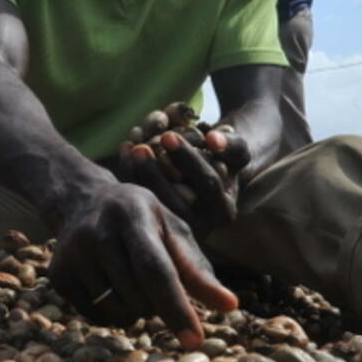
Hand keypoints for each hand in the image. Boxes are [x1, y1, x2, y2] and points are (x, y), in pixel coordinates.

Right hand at [48, 180, 236, 348]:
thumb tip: (230, 306)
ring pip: (118, 313)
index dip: (176, 307)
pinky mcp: (57, 274)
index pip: (156, 270)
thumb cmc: (140, 219)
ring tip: (132, 281)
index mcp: (133, 215)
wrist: (81, 200)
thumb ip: (197, 269)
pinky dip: (113, 314)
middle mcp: (97, 232)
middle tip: (154, 281)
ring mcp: (72, 253)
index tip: (195, 341)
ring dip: (136, 311)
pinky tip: (110, 286)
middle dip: (158, 305)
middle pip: (139, 298)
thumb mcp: (171, 230)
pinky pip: (96, 317)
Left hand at [117, 126, 249, 235]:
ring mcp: (176, 227)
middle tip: (140, 147)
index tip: (168, 135)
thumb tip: (213, 139)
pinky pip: (139, 201)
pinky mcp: (157, 221)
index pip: (207, 184)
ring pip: (153, 205)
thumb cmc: (224, 158)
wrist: (211, 171)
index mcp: (224, 212)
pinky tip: (125, 150)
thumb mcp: (236, 151)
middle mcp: (201, 226)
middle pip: (176, 200)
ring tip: (132, 148)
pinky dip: (129, 175)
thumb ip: (232, 145)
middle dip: (156, 172)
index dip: (188, 158)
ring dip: (138, 175)